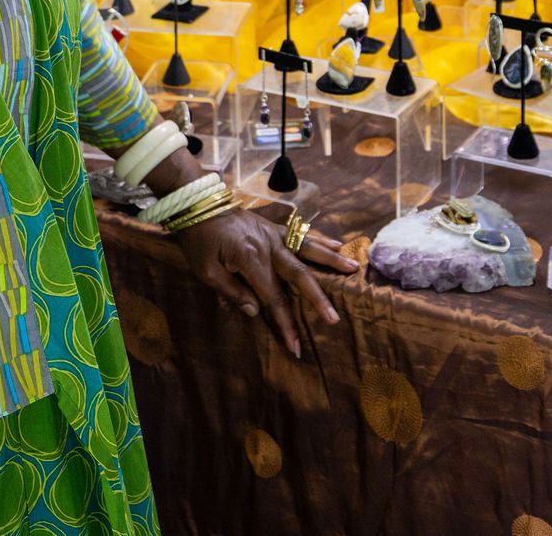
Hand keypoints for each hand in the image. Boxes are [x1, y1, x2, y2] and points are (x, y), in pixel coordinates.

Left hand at [175, 208, 356, 357]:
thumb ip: (232, 292)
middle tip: (334, 318)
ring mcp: (274, 234)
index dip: (284, 323)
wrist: (198, 205)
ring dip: (332, 260)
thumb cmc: (199, 241)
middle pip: (299, 275)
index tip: (295, 345)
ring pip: (309, 249)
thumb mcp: (206, 271)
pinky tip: (339, 244)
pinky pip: (302, 234)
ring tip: (353, 269)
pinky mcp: (275, 227)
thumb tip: (257, 312)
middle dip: (318, 299)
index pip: (273, 298)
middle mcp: (269, 246)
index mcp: (251, 260)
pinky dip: (321, 239)